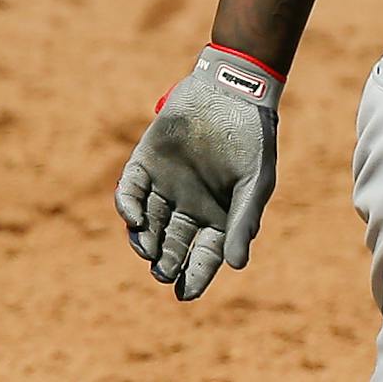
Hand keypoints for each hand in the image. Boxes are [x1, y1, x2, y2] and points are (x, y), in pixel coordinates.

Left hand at [114, 45, 280, 300]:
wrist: (231, 88)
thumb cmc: (251, 136)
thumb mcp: (255, 182)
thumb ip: (243, 221)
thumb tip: (237, 266)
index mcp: (218, 213)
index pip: (204, 253)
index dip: (195, 276)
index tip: (185, 294)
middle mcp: (189, 204)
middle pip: (171, 245)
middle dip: (165, 263)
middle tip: (163, 271)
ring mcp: (164, 185)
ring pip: (146, 225)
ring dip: (144, 242)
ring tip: (149, 250)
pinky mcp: (144, 164)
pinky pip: (129, 192)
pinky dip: (127, 207)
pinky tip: (136, 218)